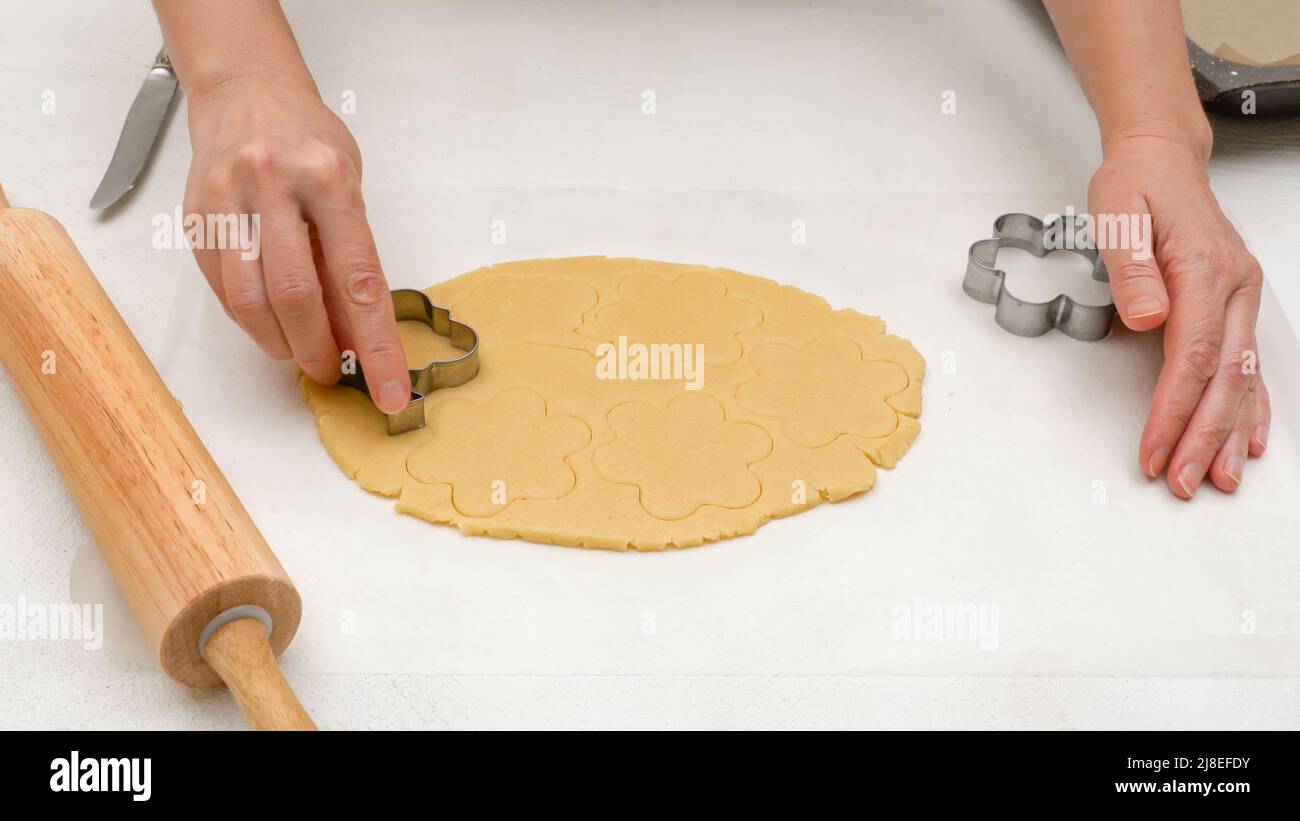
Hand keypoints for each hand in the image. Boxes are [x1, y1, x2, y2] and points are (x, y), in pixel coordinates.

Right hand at [183, 78, 409, 412]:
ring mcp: (227, 200)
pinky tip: (269, 322)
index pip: (359, 281)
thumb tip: (355, 335)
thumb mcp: (349, 188)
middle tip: (332, 371)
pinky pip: (222, 289)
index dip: (376, 346)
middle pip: (295, 297)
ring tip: (300, 352)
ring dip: (280, 343)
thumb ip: (351, 259)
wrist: (245, 91)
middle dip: (318, 350)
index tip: (390, 392)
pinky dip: (250, 319)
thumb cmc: (308, 141)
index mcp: (328, 178)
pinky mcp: (196, 217)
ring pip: (250, 301)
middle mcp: (274, 185)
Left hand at [1088, 132, 1269, 496]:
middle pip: (1224, 379)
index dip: (1174, 411)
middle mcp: (1234, 288)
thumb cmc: (1135, 185)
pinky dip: (1251, 408)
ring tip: (1220, 479)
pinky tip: (1251, 440)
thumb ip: (1131, 270)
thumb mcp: (1117, 216)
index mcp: (1206, 271)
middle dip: (1204, 437)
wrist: (1160, 159)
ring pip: (1243, 380)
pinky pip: (1250, 366)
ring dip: (1231, 433)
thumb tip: (1148, 318)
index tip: (1155, 450)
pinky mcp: (1234, 305)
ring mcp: (1240, 299)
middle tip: (1184, 481)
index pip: (1193, 358)